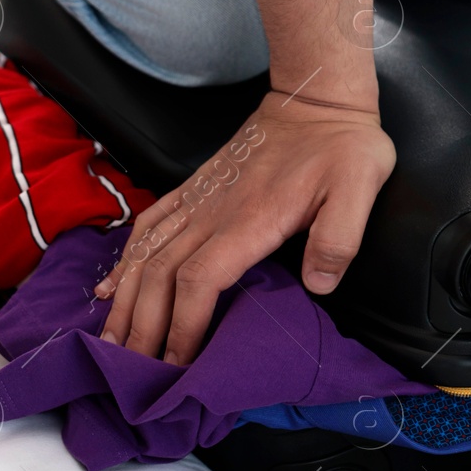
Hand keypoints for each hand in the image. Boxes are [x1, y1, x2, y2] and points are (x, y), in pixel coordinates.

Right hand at [93, 92, 394, 364]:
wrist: (316, 99)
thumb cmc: (343, 149)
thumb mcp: (359, 190)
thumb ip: (339, 239)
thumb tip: (317, 285)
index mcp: (249, 221)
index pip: (199, 281)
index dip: (183, 325)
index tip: (177, 364)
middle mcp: (212, 212)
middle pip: (160, 276)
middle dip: (143, 328)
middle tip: (131, 372)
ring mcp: (199, 199)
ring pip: (145, 254)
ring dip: (125, 301)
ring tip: (110, 342)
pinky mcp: (195, 188)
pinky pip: (148, 225)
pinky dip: (124, 259)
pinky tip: (110, 287)